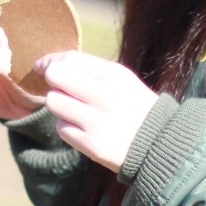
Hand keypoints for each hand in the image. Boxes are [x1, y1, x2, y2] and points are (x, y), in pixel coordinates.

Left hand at [38, 52, 160, 171]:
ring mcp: (96, 121)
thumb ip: (91, 71)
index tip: (44, 67)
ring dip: (59, 105)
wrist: (160, 147)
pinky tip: (85, 129)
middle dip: (52, 81)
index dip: (52, 61)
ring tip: (75, 111)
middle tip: (61, 89)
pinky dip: (68, 127)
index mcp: (115, 75)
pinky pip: (61, 128)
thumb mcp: (124, 82)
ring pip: (53, 102)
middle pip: (55, 75)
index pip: (70, 58)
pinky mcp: (91, 144)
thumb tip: (50, 64)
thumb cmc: (137, 110)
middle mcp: (105, 95)